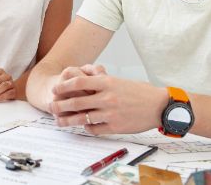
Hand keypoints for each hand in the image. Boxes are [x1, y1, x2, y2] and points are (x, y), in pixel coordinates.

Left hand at [48, 72, 167, 135]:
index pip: (78, 82)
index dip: (63, 86)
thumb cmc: (140, 92)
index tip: (55, 89)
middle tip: (51, 106)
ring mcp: (110, 113)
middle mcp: (107, 97)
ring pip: (82, 118)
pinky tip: (84, 126)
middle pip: (76, 101)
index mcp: (107, 82)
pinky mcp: (115, 127)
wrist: (159, 106)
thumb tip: (82, 84)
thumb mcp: (119, 81)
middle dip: (60, 104)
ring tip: (58, 121)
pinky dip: (87, 128)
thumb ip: (101, 82)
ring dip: (68, 120)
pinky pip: (94, 129)